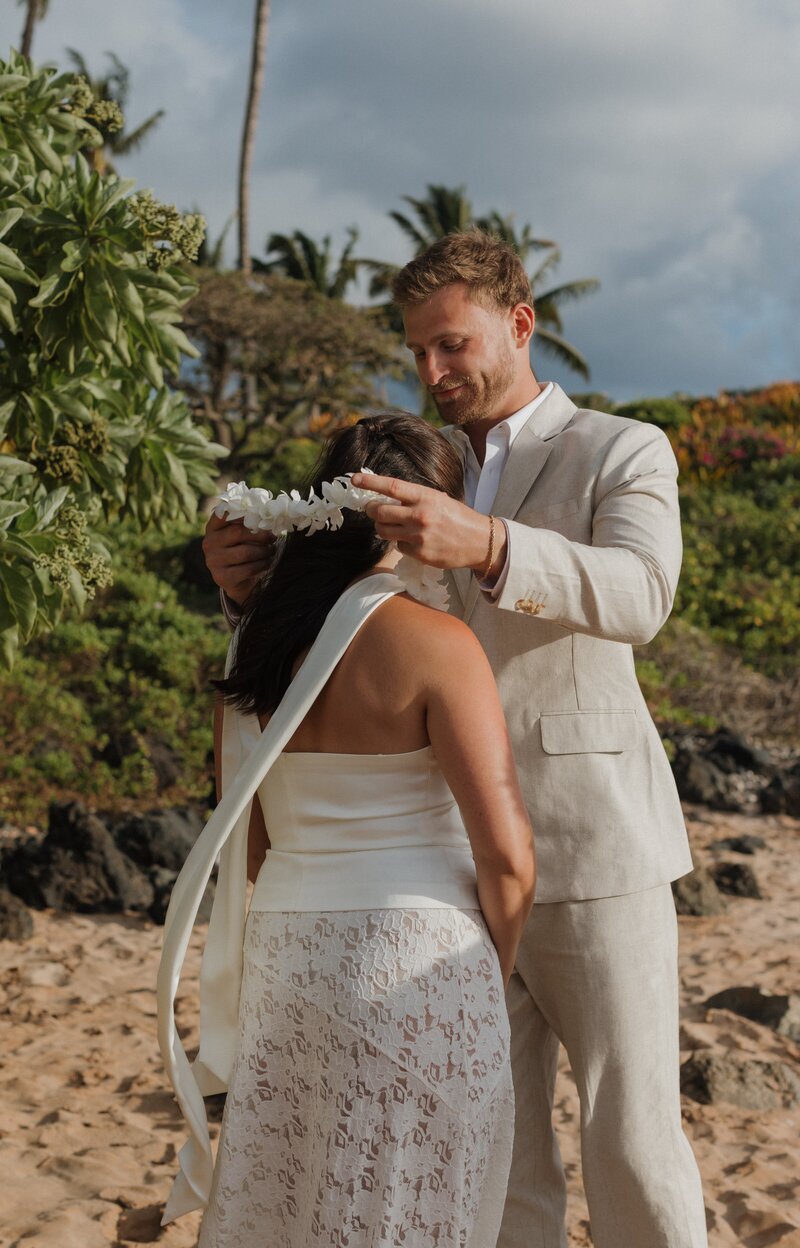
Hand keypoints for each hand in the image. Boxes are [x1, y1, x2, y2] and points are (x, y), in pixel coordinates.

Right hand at [202, 512, 275, 604]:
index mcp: (213, 528)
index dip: (242, 512)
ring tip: (272, 550)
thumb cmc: (243, 550)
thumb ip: (248, 523)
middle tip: (273, 537)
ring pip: (245, 552)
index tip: (260, 516)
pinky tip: (267, 562)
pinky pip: (248, 569)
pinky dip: (262, 565)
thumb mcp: (241, 535)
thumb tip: (269, 516)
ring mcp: (214, 561)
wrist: (238, 581)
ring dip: (264, 551)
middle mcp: (209, 543)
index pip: (223, 514)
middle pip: (237, 532)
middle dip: (260, 535)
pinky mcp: (222, 577)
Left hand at [351, 473, 505, 574]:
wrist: (479, 541)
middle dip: (371, 510)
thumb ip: (414, 498)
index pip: (392, 487)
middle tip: (371, 508)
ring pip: (384, 530)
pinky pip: (398, 546)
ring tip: (390, 523)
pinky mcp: (420, 553)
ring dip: (382, 526)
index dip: (370, 483)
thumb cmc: (457, 517)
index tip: (354, 479)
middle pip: (380, 511)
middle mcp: (420, 515)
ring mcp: (419, 536)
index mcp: (425, 497)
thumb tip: (386, 495)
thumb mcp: (438, 499)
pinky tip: (413, 540)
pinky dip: (400, 542)